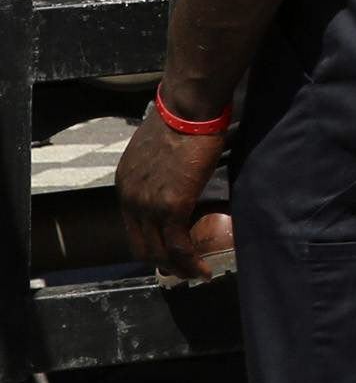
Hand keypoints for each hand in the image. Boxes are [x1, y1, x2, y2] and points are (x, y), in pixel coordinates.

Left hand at [118, 103, 229, 281]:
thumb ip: (162, 166)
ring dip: (177, 267)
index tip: (170, 249)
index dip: (151, 242)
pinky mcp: (171, 207)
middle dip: (161, 261)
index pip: (133, 225)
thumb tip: (180, 168)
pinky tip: (202, 271)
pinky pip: (178, 246)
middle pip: (141, 244)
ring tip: (195, 274)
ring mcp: (148, 205)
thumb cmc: (182, 118)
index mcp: (126, 184)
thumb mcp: (160, 147)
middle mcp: (130, 199)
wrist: (187, 108)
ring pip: (158, 251)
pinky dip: (189, 263)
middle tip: (182, 269)